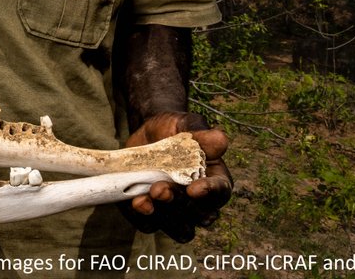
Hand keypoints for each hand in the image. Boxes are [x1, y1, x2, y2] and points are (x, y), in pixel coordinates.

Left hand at [122, 111, 231, 242]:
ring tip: (142, 201)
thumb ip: (201, 134)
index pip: (221, 192)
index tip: (194, 188)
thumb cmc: (175, 129)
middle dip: (178, 203)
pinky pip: (150, 226)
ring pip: (178, 230)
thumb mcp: (187, 124)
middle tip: (159, 189)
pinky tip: (133, 204)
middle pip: (198, 215)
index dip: (210, 193)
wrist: (148, 133)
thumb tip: (220, 139)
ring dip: (161, 217)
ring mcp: (177, 211)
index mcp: (215, 180)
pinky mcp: (154, 215)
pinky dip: (141, 219)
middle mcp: (200, 202)